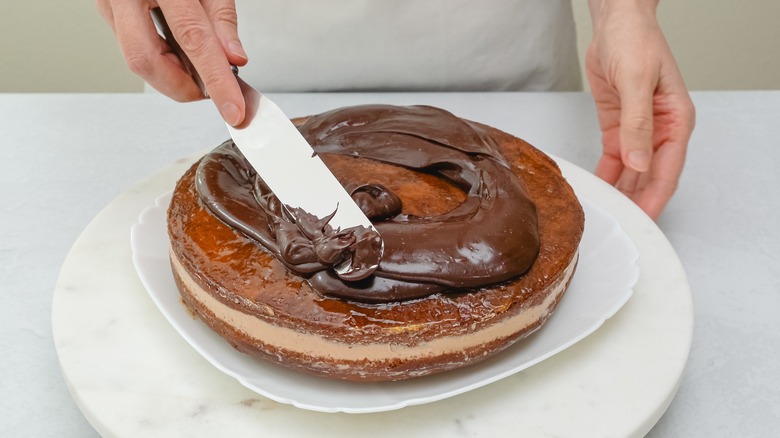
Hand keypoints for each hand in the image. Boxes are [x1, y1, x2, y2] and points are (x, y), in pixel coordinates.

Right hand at [97, 0, 247, 125]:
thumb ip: (221, 18)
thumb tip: (234, 60)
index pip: (192, 39)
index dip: (215, 81)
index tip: (233, 109)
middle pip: (146, 61)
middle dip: (183, 87)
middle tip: (214, 91)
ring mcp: (108, 3)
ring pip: (136, 61)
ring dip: (174, 76)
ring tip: (201, 70)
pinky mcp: (107, 12)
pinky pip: (134, 49)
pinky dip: (162, 61)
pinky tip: (179, 55)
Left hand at [586, 1, 694, 219]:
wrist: (616, 23)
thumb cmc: (635, 41)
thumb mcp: (636, 82)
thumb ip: (637, 124)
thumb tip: (639, 161)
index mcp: (676, 120)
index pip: (668, 168)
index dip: (655, 196)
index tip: (643, 218)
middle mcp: (660, 130)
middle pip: (650, 176)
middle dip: (637, 200)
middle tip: (621, 224)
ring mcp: (638, 130)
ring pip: (632, 172)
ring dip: (621, 192)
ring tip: (608, 213)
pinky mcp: (618, 127)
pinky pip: (613, 159)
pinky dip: (606, 176)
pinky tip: (598, 191)